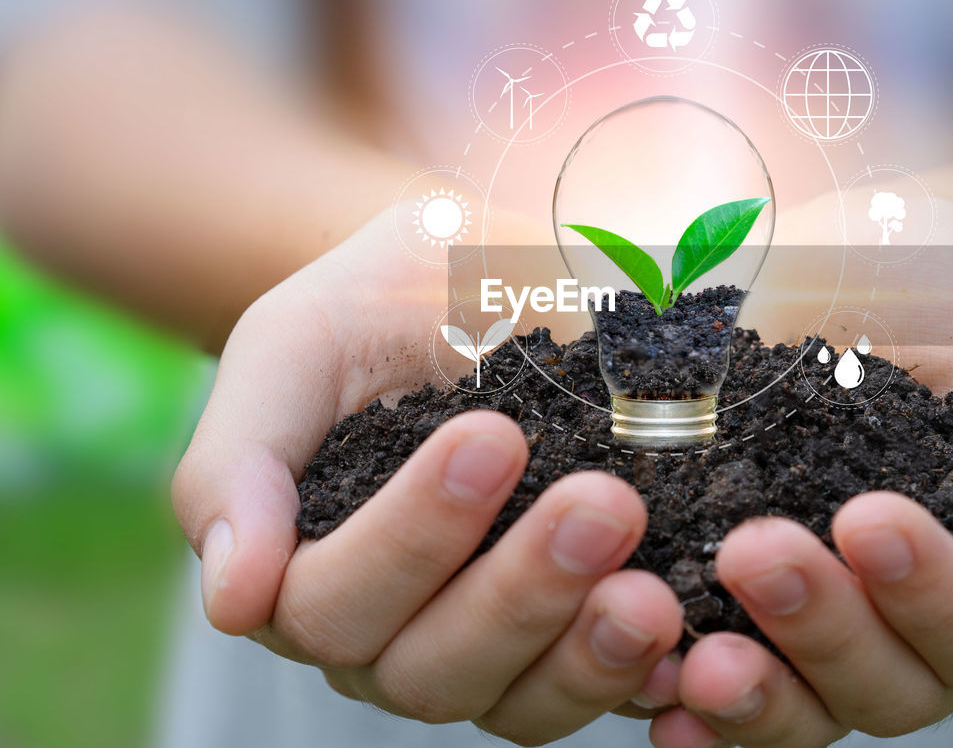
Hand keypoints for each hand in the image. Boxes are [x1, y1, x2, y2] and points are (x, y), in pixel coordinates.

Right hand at [171, 208, 684, 744]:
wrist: (488, 280)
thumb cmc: (382, 301)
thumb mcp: (298, 342)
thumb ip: (240, 461)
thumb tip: (231, 599)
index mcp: (306, 568)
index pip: (332, 600)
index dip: (410, 535)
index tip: (493, 435)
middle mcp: (391, 630)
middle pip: (430, 668)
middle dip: (519, 591)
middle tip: (605, 505)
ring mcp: (488, 649)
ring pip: (517, 702)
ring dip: (587, 653)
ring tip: (654, 592)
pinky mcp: (574, 642)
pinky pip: (602, 695)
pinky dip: (643, 679)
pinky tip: (693, 644)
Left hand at [649, 200, 952, 746]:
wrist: (857, 253)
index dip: (933, 593)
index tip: (869, 516)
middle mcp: (907, 627)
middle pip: (888, 686)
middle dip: (825, 627)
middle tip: (758, 550)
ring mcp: (814, 627)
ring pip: (802, 707)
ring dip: (752, 694)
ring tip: (695, 657)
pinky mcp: (729, 608)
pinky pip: (709, 682)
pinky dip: (679, 698)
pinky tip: (645, 689)